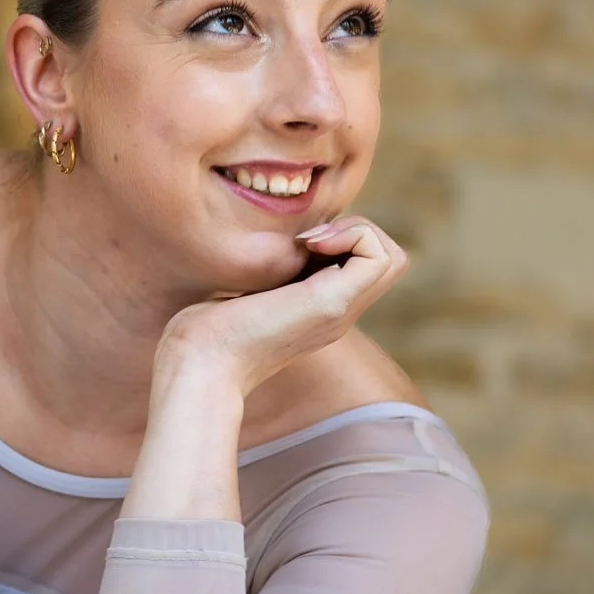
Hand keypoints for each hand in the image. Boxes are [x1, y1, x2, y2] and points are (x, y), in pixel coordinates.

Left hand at [158, 215, 407, 399]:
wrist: (200, 363)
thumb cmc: (205, 333)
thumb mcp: (243, 294)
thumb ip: (264, 276)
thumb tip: (272, 246)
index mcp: (320, 310)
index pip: (363, 265)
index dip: (341, 238)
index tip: (299, 241)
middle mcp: (338, 313)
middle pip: (388, 260)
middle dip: (356, 230)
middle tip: (309, 239)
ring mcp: (340, 310)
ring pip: (392, 256)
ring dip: (358, 230)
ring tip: (312, 241)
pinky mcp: (331, 303)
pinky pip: (379, 255)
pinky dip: (352, 234)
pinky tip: (309, 245)